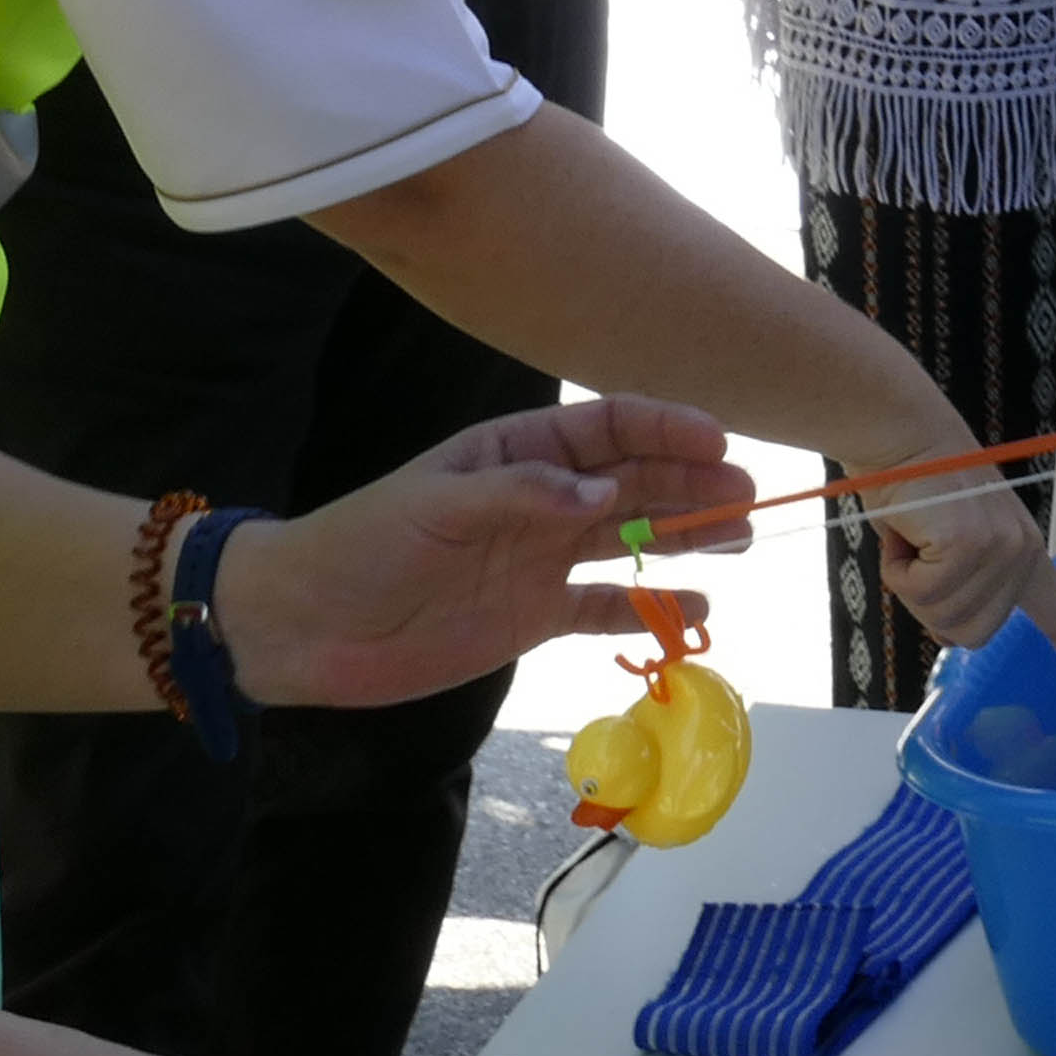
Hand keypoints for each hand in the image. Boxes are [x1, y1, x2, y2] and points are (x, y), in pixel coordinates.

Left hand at [221, 394, 751, 708]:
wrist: (306, 627)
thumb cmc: (359, 546)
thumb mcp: (432, 508)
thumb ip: (520, 497)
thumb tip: (604, 495)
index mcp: (516, 453)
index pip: (606, 429)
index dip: (664, 429)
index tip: (718, 441)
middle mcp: (541, 499)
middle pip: (633, 482)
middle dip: (693, 483)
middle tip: (748, 498)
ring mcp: (542, 557)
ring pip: (633, 539)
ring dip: (687, 536)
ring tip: (742, 540)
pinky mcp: (534, 615)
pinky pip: (607, 607)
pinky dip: (654, 608)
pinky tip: (701, 610)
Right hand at [865, 468, 1055, 705]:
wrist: (905, 435)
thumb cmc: (919, 491)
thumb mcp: (952, 548)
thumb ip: (965, 589)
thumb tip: (952, 632)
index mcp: (1027, 556)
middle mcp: (1023, 554)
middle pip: (971, 635)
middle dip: (931, 604)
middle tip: (920, 553)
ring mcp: (1002, 550)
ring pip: (943, 618)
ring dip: (911, 585)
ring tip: (915, 536)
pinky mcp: (971, 545)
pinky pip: (922, 592)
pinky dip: (899, 570)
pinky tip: (906, 533)